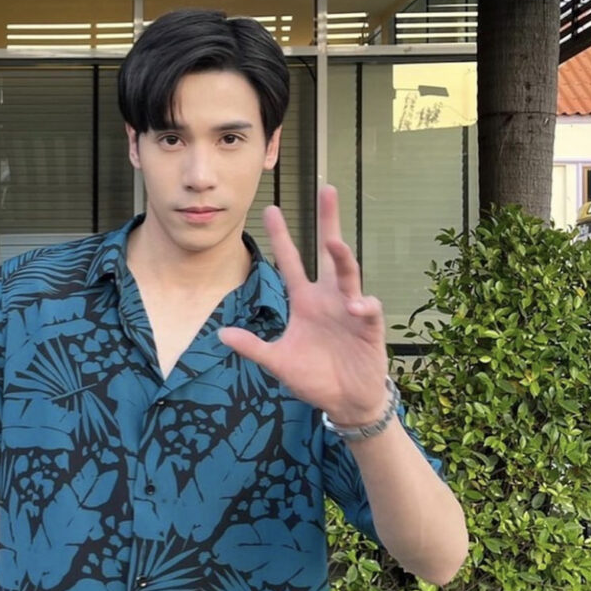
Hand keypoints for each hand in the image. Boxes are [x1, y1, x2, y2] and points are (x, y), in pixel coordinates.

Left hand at [219, 185, 388, 424]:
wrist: (345, 401)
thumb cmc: (314, 377)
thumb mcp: (277, 362)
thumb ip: (252, 346)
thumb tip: (221, 334)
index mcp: (306, 302)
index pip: (291, 262)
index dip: (281, 237)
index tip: (270, 209)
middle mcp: (329, 298)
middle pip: (329, 252)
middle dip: (328, 222)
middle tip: (327, 188)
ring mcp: (351, 309)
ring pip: (349, 274)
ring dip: (343, 259)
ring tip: (335, 244)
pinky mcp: (369, 328)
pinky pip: (369, 310)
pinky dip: (364, 306)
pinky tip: (357, 306)